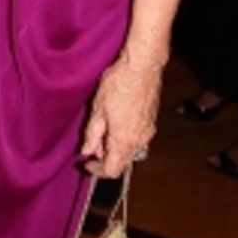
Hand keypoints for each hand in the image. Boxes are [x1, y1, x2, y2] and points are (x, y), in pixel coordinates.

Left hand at [80, 49, 162, 177]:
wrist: (142, 67)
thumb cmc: (118, 85)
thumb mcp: (97, 110)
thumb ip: (92, 135)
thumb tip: (87, 151)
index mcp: (123, 141)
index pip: (112, 170)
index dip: (97, 171)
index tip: (86, 163)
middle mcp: (139, 141)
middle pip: (122, 163)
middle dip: (105, 157)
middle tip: (92, 141)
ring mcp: (148, 132)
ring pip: (130, 152)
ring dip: (115, 147)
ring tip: (102, 128)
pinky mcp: (151, 123)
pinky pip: (137, 140)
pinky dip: (125, 139)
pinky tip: (115, 122)